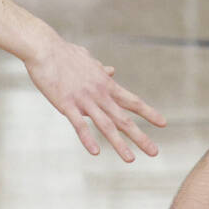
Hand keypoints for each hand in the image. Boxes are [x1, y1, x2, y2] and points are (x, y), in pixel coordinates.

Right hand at [26, 37, 164, 160]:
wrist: (44, 48)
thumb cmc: (64, 53)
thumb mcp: (89, 60)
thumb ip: (101, 69)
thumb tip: (112, 70)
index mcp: (106, 84)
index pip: (132, 101)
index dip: (149, 113)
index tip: (163, 124)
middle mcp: (100, 94)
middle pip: (124, 119)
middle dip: (140, 136)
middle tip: (155, 152)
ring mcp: (84, 100)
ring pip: (106, 125)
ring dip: (119, 144)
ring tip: (130, 159)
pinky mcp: (66, 104)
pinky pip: (79, 125)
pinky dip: (87, 139)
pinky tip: (95, 153)